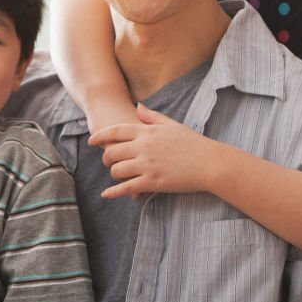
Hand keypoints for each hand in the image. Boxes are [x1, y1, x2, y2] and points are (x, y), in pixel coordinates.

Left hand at [88, 104, 217, 198]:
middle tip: (108, 162)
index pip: (115, 132)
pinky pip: (126, 188)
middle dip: (106, 158)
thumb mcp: (172, 125)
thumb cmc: (193, 143)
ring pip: (117, 171)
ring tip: (118, 177)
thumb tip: (138, 106)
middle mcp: (144, 147)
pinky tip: (107, 195)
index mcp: (147, 131)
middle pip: (112, 152)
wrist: (210, 163)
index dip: (100, 136)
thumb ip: (152, 117)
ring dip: (114, 175)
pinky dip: (114, 192)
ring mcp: (147, 165)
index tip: (92, 141)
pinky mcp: (152, 182)